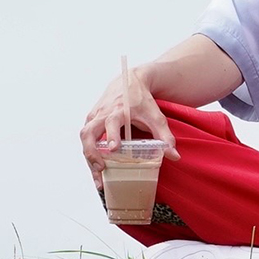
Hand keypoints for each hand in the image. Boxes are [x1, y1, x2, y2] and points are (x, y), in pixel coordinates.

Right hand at [79, 67, 179, 188]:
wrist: (130, 81)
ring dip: (89, 157)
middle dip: (91, 152)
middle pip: (88, 132)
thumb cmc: (142, 100)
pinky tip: (97, 169)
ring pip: (85, 137)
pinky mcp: (91, 121)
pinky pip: (87, 138)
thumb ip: (165, 136)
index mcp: (118, 110)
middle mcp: (102, 113)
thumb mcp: (156, 116)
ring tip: (98, 177)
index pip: (111, 122)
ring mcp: (94, 117)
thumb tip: (174, 156)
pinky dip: (90, 153)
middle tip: (101, 168)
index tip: (114, 148)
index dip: (111, 135)